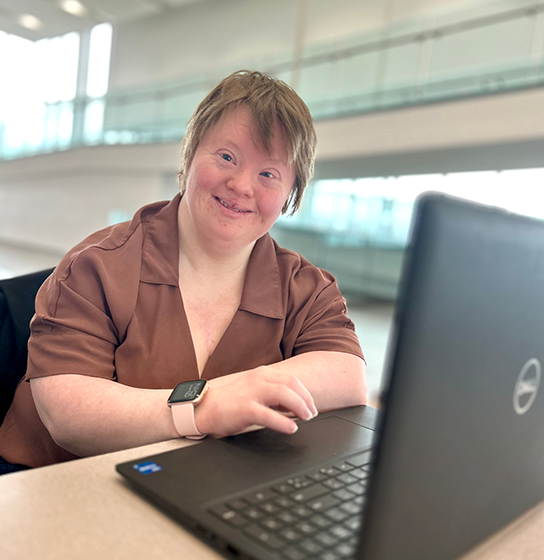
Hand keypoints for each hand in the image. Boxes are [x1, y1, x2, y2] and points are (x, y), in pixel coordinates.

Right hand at [193, 367, 317, 436]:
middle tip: (312, 413)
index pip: (291, 379)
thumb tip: (296, 406)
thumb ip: (275, 395)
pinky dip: (283, 422)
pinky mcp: (244, 408)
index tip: (312, 405)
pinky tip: (291, 428)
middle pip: (291, 385)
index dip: (305, 393)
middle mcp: (258, 379)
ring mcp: (251, 392)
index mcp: (263, 374)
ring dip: (299, 407)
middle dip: (306, 400)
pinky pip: (268, 415)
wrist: (206, 408)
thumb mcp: (256, 391)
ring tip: (306, 418)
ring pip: (283, 395)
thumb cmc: (233, 402)